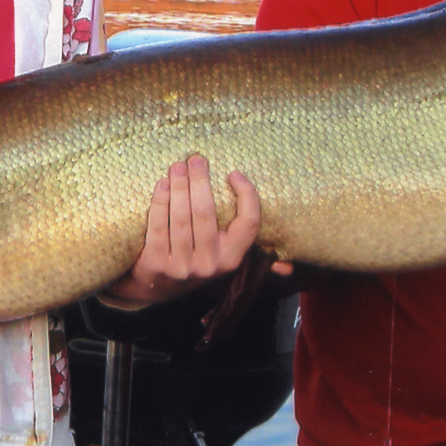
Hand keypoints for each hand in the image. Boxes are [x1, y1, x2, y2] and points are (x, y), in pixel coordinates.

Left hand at [99, 155, 289, 307]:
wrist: (156, 287)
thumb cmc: (194, 259)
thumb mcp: (221, 259)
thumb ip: (243, 248)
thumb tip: (288, 268)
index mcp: (232, 259)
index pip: (248, 224)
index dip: (246, 196)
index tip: (234, 173)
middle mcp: (210, 265)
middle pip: (207, 215)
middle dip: (201, 182)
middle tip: (196, 158)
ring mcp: (183, 267)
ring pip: (181, 219)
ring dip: (180, 187)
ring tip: (177, 166)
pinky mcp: (157, 264)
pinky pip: (158, 226)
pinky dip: (160, 202)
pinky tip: (162, 184)